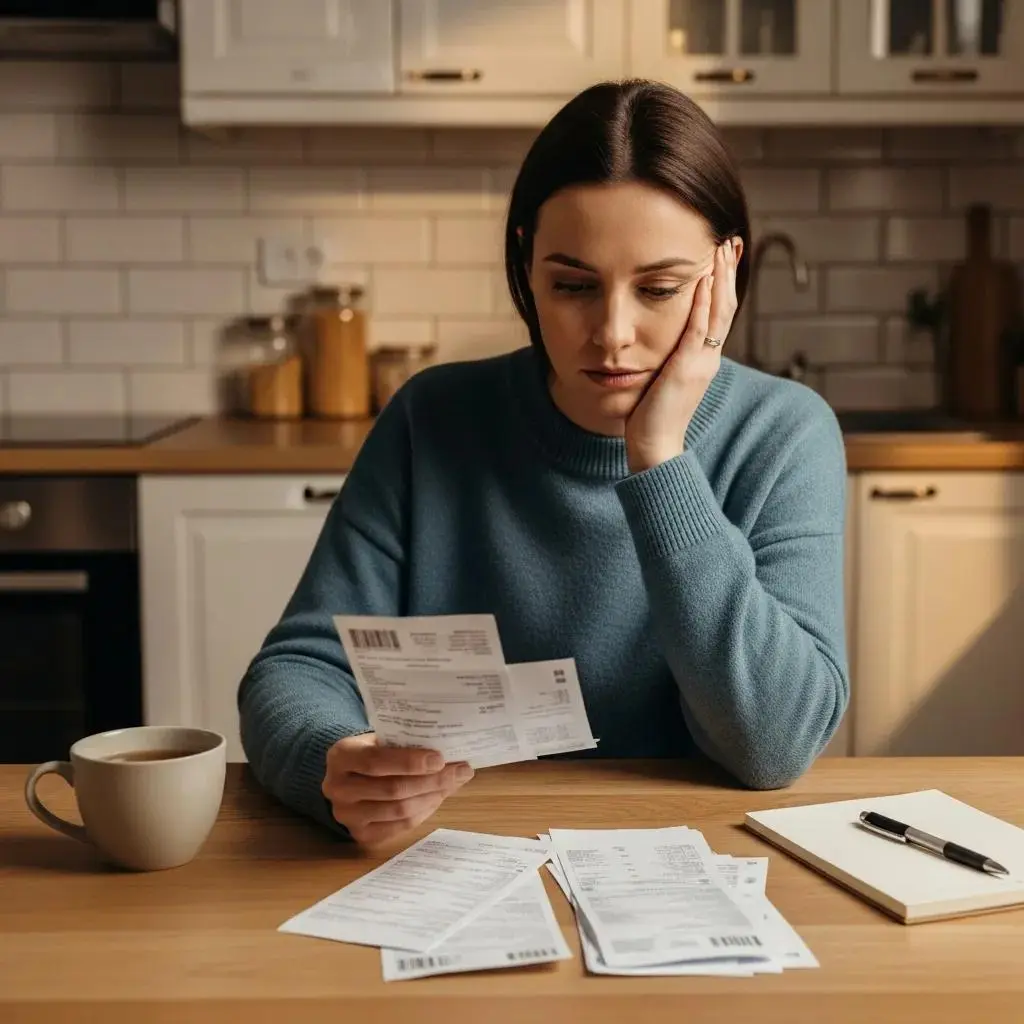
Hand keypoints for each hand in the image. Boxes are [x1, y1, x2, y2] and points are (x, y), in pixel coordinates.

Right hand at [322, 733, 473, 846]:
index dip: (410, 762)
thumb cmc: (373, 751)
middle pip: (392, 789)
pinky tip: (437, 798)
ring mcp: (346, 815)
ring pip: (399, 810)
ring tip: (453, 784)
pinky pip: (399, 827)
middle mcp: (337, 787)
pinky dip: (423, 812)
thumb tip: (452, 753)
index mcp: (341, 756)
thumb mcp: (381, 738)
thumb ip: (407, 744)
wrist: (349, 775)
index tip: (440, 759)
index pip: (376, 761)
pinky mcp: (360, 834)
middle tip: (460, 772)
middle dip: (432, 781)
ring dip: (432, 797)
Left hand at [624, 238, 740, 473]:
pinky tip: (703, 280)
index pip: (718, 313)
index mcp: (704, 358)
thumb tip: (659, 337)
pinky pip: (699, 329)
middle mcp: (709, 357)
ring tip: (721, 250)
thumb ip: (668, 356)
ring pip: (717, 312)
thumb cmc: (652, 415)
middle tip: (729, 242)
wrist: (655, 445)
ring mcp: (701, 362)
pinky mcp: (687, 368)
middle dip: (728, 272)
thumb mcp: (664, 377)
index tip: (723, 256)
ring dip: (720, 278)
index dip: (723, 284)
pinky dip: (703, 303)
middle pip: (725, 306)